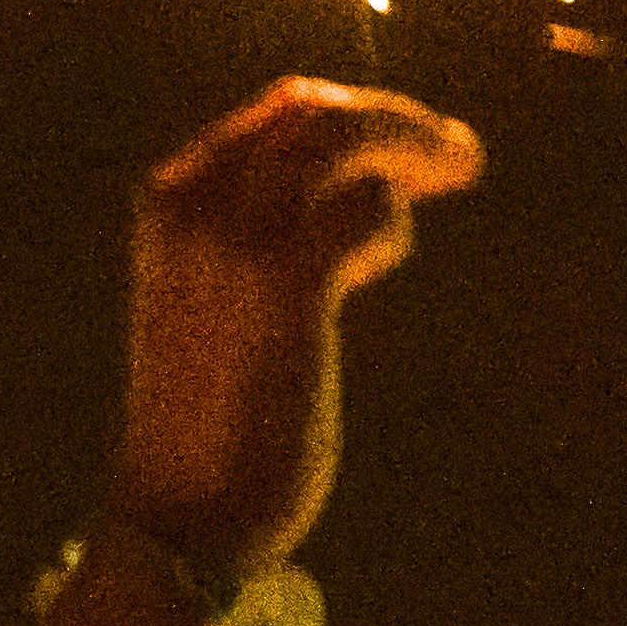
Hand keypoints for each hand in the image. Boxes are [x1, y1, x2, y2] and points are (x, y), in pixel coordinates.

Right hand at [103, 78, 482, 582]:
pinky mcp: (286, 281)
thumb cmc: (207, 418)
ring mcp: (235, 239)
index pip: (276, 115)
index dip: (353, 113)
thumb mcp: (213, 299)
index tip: (404, 138)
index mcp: (168, 200)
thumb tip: (347, 181)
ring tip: (457, 172)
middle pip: (318, 115)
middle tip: (457, 154)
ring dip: (413, 155)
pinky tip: (382, 261)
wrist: (183, 512)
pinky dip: (390, 225)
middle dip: (397, 122)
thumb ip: (254, 233)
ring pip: (349, 144)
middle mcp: (194, 204)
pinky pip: (368, 208)